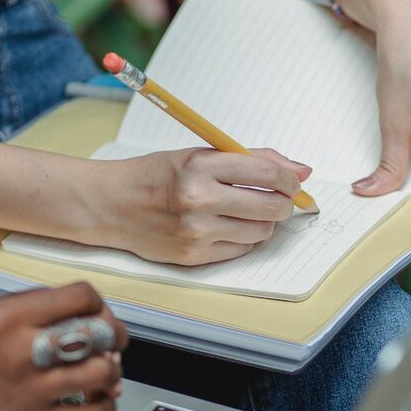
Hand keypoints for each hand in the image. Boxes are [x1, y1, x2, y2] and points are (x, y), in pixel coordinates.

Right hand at [0, 283, 129, 410]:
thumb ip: (22, 312)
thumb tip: (68, 314)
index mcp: (6, 316)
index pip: (80, 297)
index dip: (98, 304)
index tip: (98, 313)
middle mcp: (22, 350)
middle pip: (100, 332)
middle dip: (115, 335)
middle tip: (114, 341)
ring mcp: (30, 390)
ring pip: (103, 373)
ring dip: (113, 371)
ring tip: (106, 372)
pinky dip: (105, 407)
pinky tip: (97, 402)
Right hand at [85, 148, 312, 264]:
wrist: (110, 204)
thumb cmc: (155, 175)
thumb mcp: (198, 154)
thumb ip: (250, 159)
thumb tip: (301, 170)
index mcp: (200, 166)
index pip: (267, 172)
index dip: (289, 178)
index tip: (293, 181)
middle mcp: (198, 199)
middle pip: (271, 207)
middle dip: (284, 203)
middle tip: (281, 199)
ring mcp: (196, 232)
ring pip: (260, 232)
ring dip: (265, 222)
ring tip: (250, 211)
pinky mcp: (194, 256)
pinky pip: (241, 250)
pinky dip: (245, 238)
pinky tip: (230, 226)